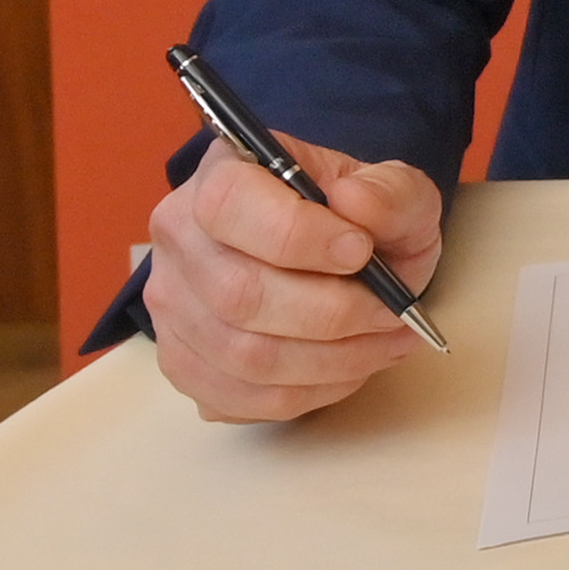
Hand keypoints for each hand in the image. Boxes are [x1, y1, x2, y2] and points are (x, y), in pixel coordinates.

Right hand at [143, 134, 444, 424]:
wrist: (334, 256)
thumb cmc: (359, 221)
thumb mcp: (397, 192)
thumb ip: (391, 193)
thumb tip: (356, 203)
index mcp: (223, 172)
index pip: (229, 204)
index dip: (298, 235)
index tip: (361, 252)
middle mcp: (180, 236)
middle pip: (238, 294)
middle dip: (332, 314)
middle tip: (392, 314)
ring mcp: (171, 304)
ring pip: (242, 356)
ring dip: (329, 361)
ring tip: (385, 345)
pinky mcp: (180, 361)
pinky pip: (238, 397)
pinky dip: (307, 392)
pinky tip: (349, 369)